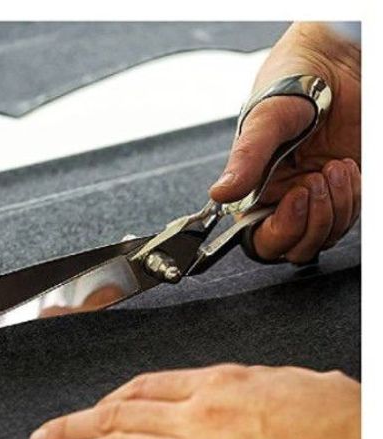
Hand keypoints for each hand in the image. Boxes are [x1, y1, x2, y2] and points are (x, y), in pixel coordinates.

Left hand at [30, 364, 359, 438]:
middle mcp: (202, 416)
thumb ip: (257, 391)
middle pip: (117, 416)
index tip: (89, 413)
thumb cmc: (352, 433)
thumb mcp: (300, 387)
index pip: (146, 388)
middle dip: (72, 427)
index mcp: (225, 384)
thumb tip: (248, 393)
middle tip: (43, 437)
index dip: (106, 402)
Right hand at [210, 22, 360, 262]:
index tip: (294, 198)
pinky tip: (345, 168)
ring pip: (323, 236)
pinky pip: (347, 218)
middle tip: (315, 183)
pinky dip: (351, 199)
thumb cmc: (294, 81)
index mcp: (253, 193)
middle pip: (294, 248)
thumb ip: (245, 159)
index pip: (260, 239)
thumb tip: (219, 195)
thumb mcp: (265, 120)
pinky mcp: (342, 189)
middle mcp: (282, 200)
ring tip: (334, 169)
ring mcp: (313, 196)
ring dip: (334, 209)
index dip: (279, 231)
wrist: (335, 59)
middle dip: (310, 223)